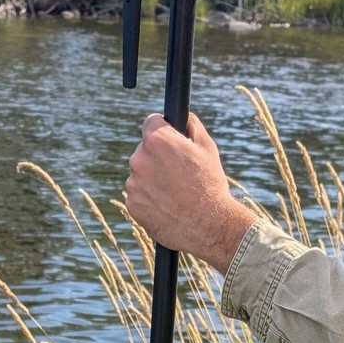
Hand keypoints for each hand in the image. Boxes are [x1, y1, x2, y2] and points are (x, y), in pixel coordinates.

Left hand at [124, 112, 256, 270]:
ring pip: (141, 175)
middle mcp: (139, 159)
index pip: (151, 122)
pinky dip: (150, 199)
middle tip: (178, 173)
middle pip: (144, 150)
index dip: (163, 129)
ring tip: (175, 193)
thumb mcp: (207, 147)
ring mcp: (133, 184)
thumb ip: (191, 125)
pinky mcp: (132, 205)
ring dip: (153, 180)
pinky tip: (168, 206)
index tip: (170, 139)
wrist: (209, 225)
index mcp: (157, 140)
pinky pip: (139, 196)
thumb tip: (182, 117)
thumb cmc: (210, 184)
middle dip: (158, 158)